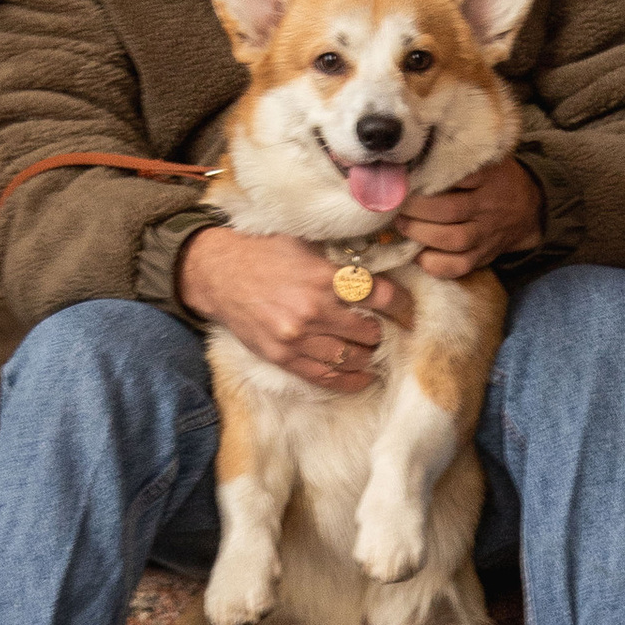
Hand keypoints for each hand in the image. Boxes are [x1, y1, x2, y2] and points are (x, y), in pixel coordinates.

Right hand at [176, 228, 412, 391]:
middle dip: (379, 331)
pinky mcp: (283, 357)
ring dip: (366, 356)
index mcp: (324, 277)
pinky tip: (362, 377)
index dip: (401, 304)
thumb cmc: (264, 253)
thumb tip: (379, 262)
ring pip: (351, 358)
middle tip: (381, 328)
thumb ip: (339, 256)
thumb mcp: (305, 243)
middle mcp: (314, 310)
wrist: (218, 273)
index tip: (407, 310)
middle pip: (369, 332)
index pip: (381, 296)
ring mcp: (297, 338)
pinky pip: (325, 377)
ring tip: (370, 350)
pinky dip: (349, 380)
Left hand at [395, 152, 543, 280]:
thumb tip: (413, 157)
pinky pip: (459, 266)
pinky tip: (417, 253)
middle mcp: (489, 206)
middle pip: (451, 210)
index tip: (407, 176)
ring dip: (421, 234)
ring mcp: (487, 234)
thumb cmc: (495, 179)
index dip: (430, 178)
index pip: (461, 175)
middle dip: (417, 209)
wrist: (528, 209)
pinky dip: (434, 263)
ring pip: (454, 240)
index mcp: (490, 177)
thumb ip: (457, 157)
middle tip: (397, 204)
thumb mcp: (485, 159)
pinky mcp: (484, 256)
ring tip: (401, 225)